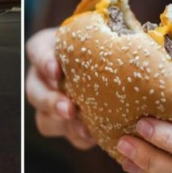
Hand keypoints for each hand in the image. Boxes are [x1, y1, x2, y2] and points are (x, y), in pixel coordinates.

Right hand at [26, 28, 94, 149]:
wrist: (104, 65)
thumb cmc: (100, 47)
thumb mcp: (99, 36)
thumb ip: (106, 36)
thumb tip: (137, 37)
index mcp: (48, 51)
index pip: (37, 51)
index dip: (44, 62)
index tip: (56, 70)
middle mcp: (42, 79)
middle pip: (34, 92)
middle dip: (50, 102)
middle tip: (69, 108)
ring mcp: (50, 105)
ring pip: (44, 119)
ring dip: (63, 125)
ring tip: (84, 129)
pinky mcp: (63, 124)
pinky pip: (65, 134)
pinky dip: (78, 137)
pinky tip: (94, 136)